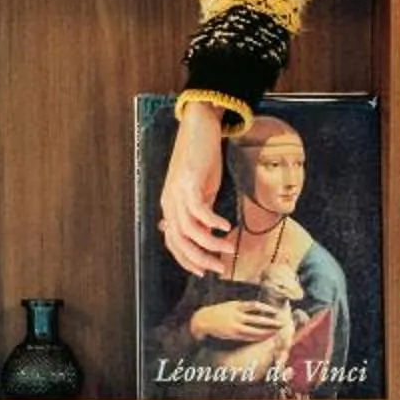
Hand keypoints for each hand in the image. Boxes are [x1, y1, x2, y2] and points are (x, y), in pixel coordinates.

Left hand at [159, 104, 231, 270]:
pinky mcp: (189, 182)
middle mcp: (170, 202)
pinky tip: (226, 227)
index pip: (173, 242)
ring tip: (228, 249)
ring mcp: (177, 192)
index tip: (203, 272)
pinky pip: (199, 210)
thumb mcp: (201, 191)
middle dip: (200, 259)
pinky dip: (213, 222)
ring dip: (210, 245)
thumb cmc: (201, 159)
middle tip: (220, 268)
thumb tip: (206, 236)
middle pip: (180, 241)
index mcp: (171, 207)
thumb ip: (200, 214)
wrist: (198, 127)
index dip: (186, 260)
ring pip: (190, 230)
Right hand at [188, 297, 282, 343]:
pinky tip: (264, 338)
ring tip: (275, 332)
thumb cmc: (219, 311)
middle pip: (257, 319)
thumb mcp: (230, 304)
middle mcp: (236, 316)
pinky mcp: (232, 335)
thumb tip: (258, 308)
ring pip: (254, 330)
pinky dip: (257, 337)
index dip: (266, 308)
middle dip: (270, 322)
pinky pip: (247, 337)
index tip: (276, 311)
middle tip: (281, 324)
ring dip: (266, 332)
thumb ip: (243, 306)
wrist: (202, 319)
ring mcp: (234, 326)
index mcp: (236, 306)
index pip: (254, 305)